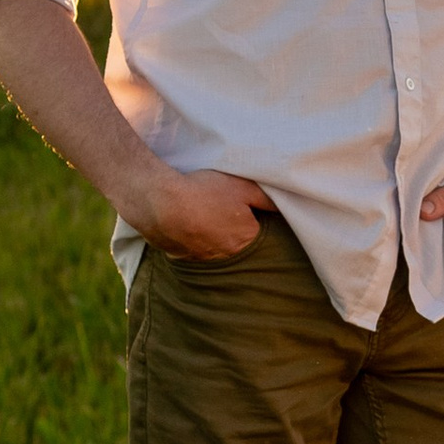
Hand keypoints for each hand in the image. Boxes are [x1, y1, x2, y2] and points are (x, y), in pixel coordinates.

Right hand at [139, 167, 269, 260]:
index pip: (257, 228)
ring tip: (200, 211)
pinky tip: (184, 220)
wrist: (160, 202)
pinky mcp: (181, 257)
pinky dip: (190, 236)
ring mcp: (202, 258)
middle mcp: (227, 254)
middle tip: (218, 204)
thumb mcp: (243, 186)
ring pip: (213, 244)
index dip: (249, 212)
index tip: (238, 201)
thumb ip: (266, 198)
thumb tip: (284, 205)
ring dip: (209, 232)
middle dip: (230, 225)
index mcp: (246, 238)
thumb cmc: (204, 191)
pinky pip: (191, 247)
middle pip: (235, 239)